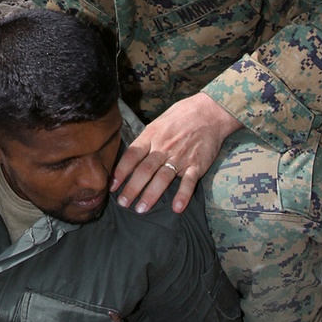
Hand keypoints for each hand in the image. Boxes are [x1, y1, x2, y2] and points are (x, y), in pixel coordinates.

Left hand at [109, 92, 240, 214]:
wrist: (209, 112)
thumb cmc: (180, 116)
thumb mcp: (158, 123)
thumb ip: (146, 140)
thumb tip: (132, 157)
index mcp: (152, 136)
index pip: (132, 155)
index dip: (121, 171)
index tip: (112, 185)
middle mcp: (164, 147)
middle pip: (144, 170)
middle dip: (132, 188)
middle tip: (123, 203)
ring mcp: (181, 157)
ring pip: (163, 178)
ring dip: (151, 195)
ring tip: (141, 209)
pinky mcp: (197, 164)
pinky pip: (189, 182)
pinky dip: (183, 195)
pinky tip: (176, 208)